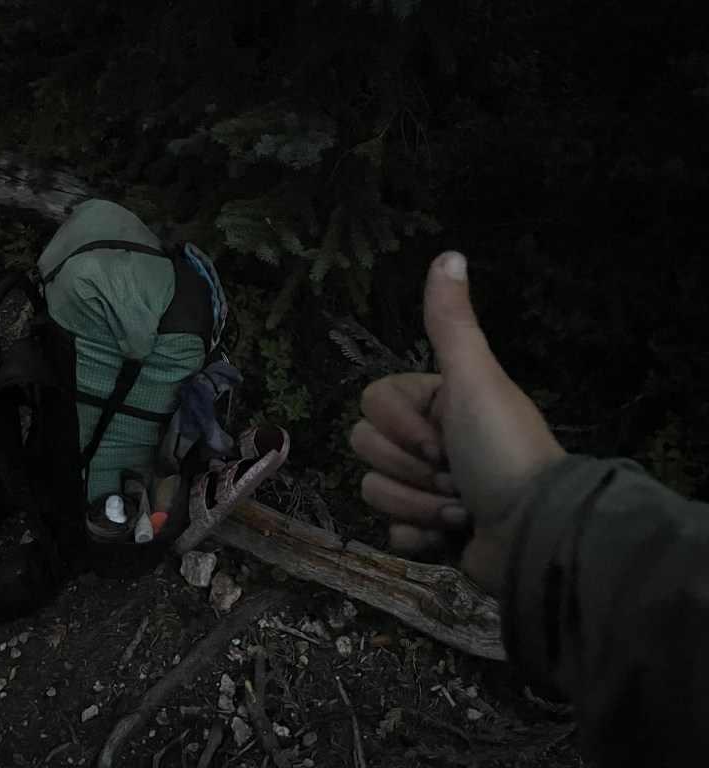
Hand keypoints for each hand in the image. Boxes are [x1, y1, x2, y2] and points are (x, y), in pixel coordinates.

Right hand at [349, 252, 565, 594]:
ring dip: (418, 505)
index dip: (398, 426)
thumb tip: (448, 253)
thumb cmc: (502, 450)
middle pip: (367, 447)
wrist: (535, 533)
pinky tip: (451, 535)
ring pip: (374, 490)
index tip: (440, 439)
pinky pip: (391, 531)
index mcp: (436, 402)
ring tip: (461, 509)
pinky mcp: (428, 531)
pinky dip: (420, 535)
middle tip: (454, 475)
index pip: (371, 403)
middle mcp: (429, 440)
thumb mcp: (476, 380)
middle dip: (411, 470)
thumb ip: (451, 323)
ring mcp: (426, 488)